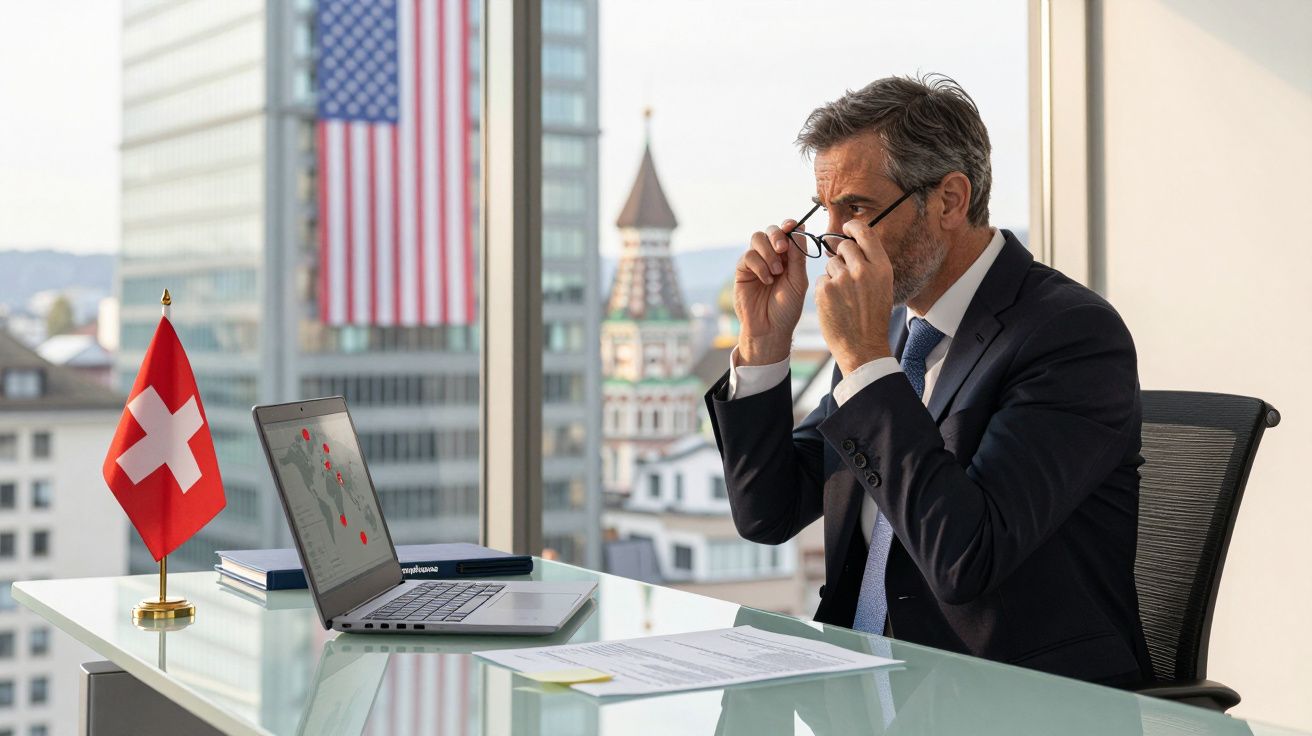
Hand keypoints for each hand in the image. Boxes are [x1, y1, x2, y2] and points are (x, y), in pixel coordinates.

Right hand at [734, 220, 808, 364]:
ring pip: (757, 239)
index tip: (791, 226)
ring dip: (768, 252)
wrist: (770, 329)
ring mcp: (756, 263)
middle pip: (770, 230)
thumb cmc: (787, 308)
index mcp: (789, 257)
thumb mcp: (798, 281)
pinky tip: (767, 280)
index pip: (787, 233)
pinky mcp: (742, 271)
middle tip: (782, 248)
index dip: (789, 225)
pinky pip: (748, 256)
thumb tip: (800, 228)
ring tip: (776, 271)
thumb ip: (798, 256)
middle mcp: (772, 256)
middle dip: (776, 235)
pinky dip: (759, 265)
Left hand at [815, 220, 894, 374]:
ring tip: (843, 297)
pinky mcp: (825, 290)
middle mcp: (863, 270)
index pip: (865, 233)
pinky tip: (834, 305)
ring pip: (831, 264)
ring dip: (833, 275)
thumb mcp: (882, 287)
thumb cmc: (873, 318)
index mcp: (881, 267)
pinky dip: (825, 290)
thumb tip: (852, 243)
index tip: (846, 228)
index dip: (853, 227)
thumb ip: (871, 265)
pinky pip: (821, 279)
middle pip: (844, 246)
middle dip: (841, 254)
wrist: (863, 347)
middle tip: (844, 272)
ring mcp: (842, 279)